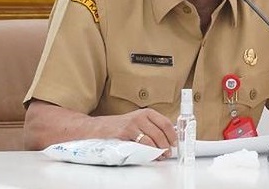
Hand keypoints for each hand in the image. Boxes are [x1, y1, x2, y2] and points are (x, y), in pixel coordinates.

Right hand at [24, 100, 175, 157]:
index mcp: (145, 113)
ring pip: (154, 138)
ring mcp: (132, 123)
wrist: (93, 130)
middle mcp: (140, 116)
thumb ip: (148, 128)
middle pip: (161, 131)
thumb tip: (167, 140)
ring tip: (160, 156)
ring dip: (159, 149)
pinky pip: (142, 143)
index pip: (165, 122)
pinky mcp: (125, 132)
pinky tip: (149, 155)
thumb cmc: (115, 129)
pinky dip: (148, 151)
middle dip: (167, 144)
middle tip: (167, 153)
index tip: (175, 143)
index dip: (173, 134)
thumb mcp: (134, 123)